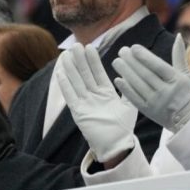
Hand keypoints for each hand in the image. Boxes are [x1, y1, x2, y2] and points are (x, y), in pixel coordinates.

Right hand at [57, 44, 136, 162]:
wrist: (117, 144)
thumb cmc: (124, 127)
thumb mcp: (129, 105)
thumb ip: (128, 91)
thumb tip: (128, 76)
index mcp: (106, 94)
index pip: (98, 73)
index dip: (93, 61)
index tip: (90, 47)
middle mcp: (94, 97)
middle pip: (86, 75)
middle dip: (81, 60)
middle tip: (76, 45)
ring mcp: (85, 103)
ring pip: (77, 82)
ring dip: (72, 69)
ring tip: (67, 55)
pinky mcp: (79, 112)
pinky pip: (71, 96)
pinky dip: (66, 85)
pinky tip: (60, 73)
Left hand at [112, 34, 189, 132]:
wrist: (185, 117)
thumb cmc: (183, 91)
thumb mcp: (184, 73)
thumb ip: (179, 55)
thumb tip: (177, 35)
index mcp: (176, 81)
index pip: (159, 67)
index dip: (145, 57)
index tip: (134, 47)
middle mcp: (167, 92)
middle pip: (146, 74)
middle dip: (132, 62)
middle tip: (121, 51)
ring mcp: (157, 103)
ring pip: (139, 85)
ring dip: (126, 72)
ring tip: (116, 61)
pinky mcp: (148, 111)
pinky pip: (135, 99)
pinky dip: (126, 89)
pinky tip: (118, 79)